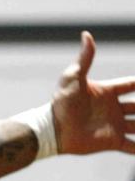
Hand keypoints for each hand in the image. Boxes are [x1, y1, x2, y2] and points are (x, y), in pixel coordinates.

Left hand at [52, 31, 134, 155]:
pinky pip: (132, 146)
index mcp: (107, 92)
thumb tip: (87, 34)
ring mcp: (114, 125)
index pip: (131, 84)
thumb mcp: (73, 78)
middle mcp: (114, 108)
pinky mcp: (112, 141)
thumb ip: (84, 59)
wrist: (53, 130)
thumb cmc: (61, 102)